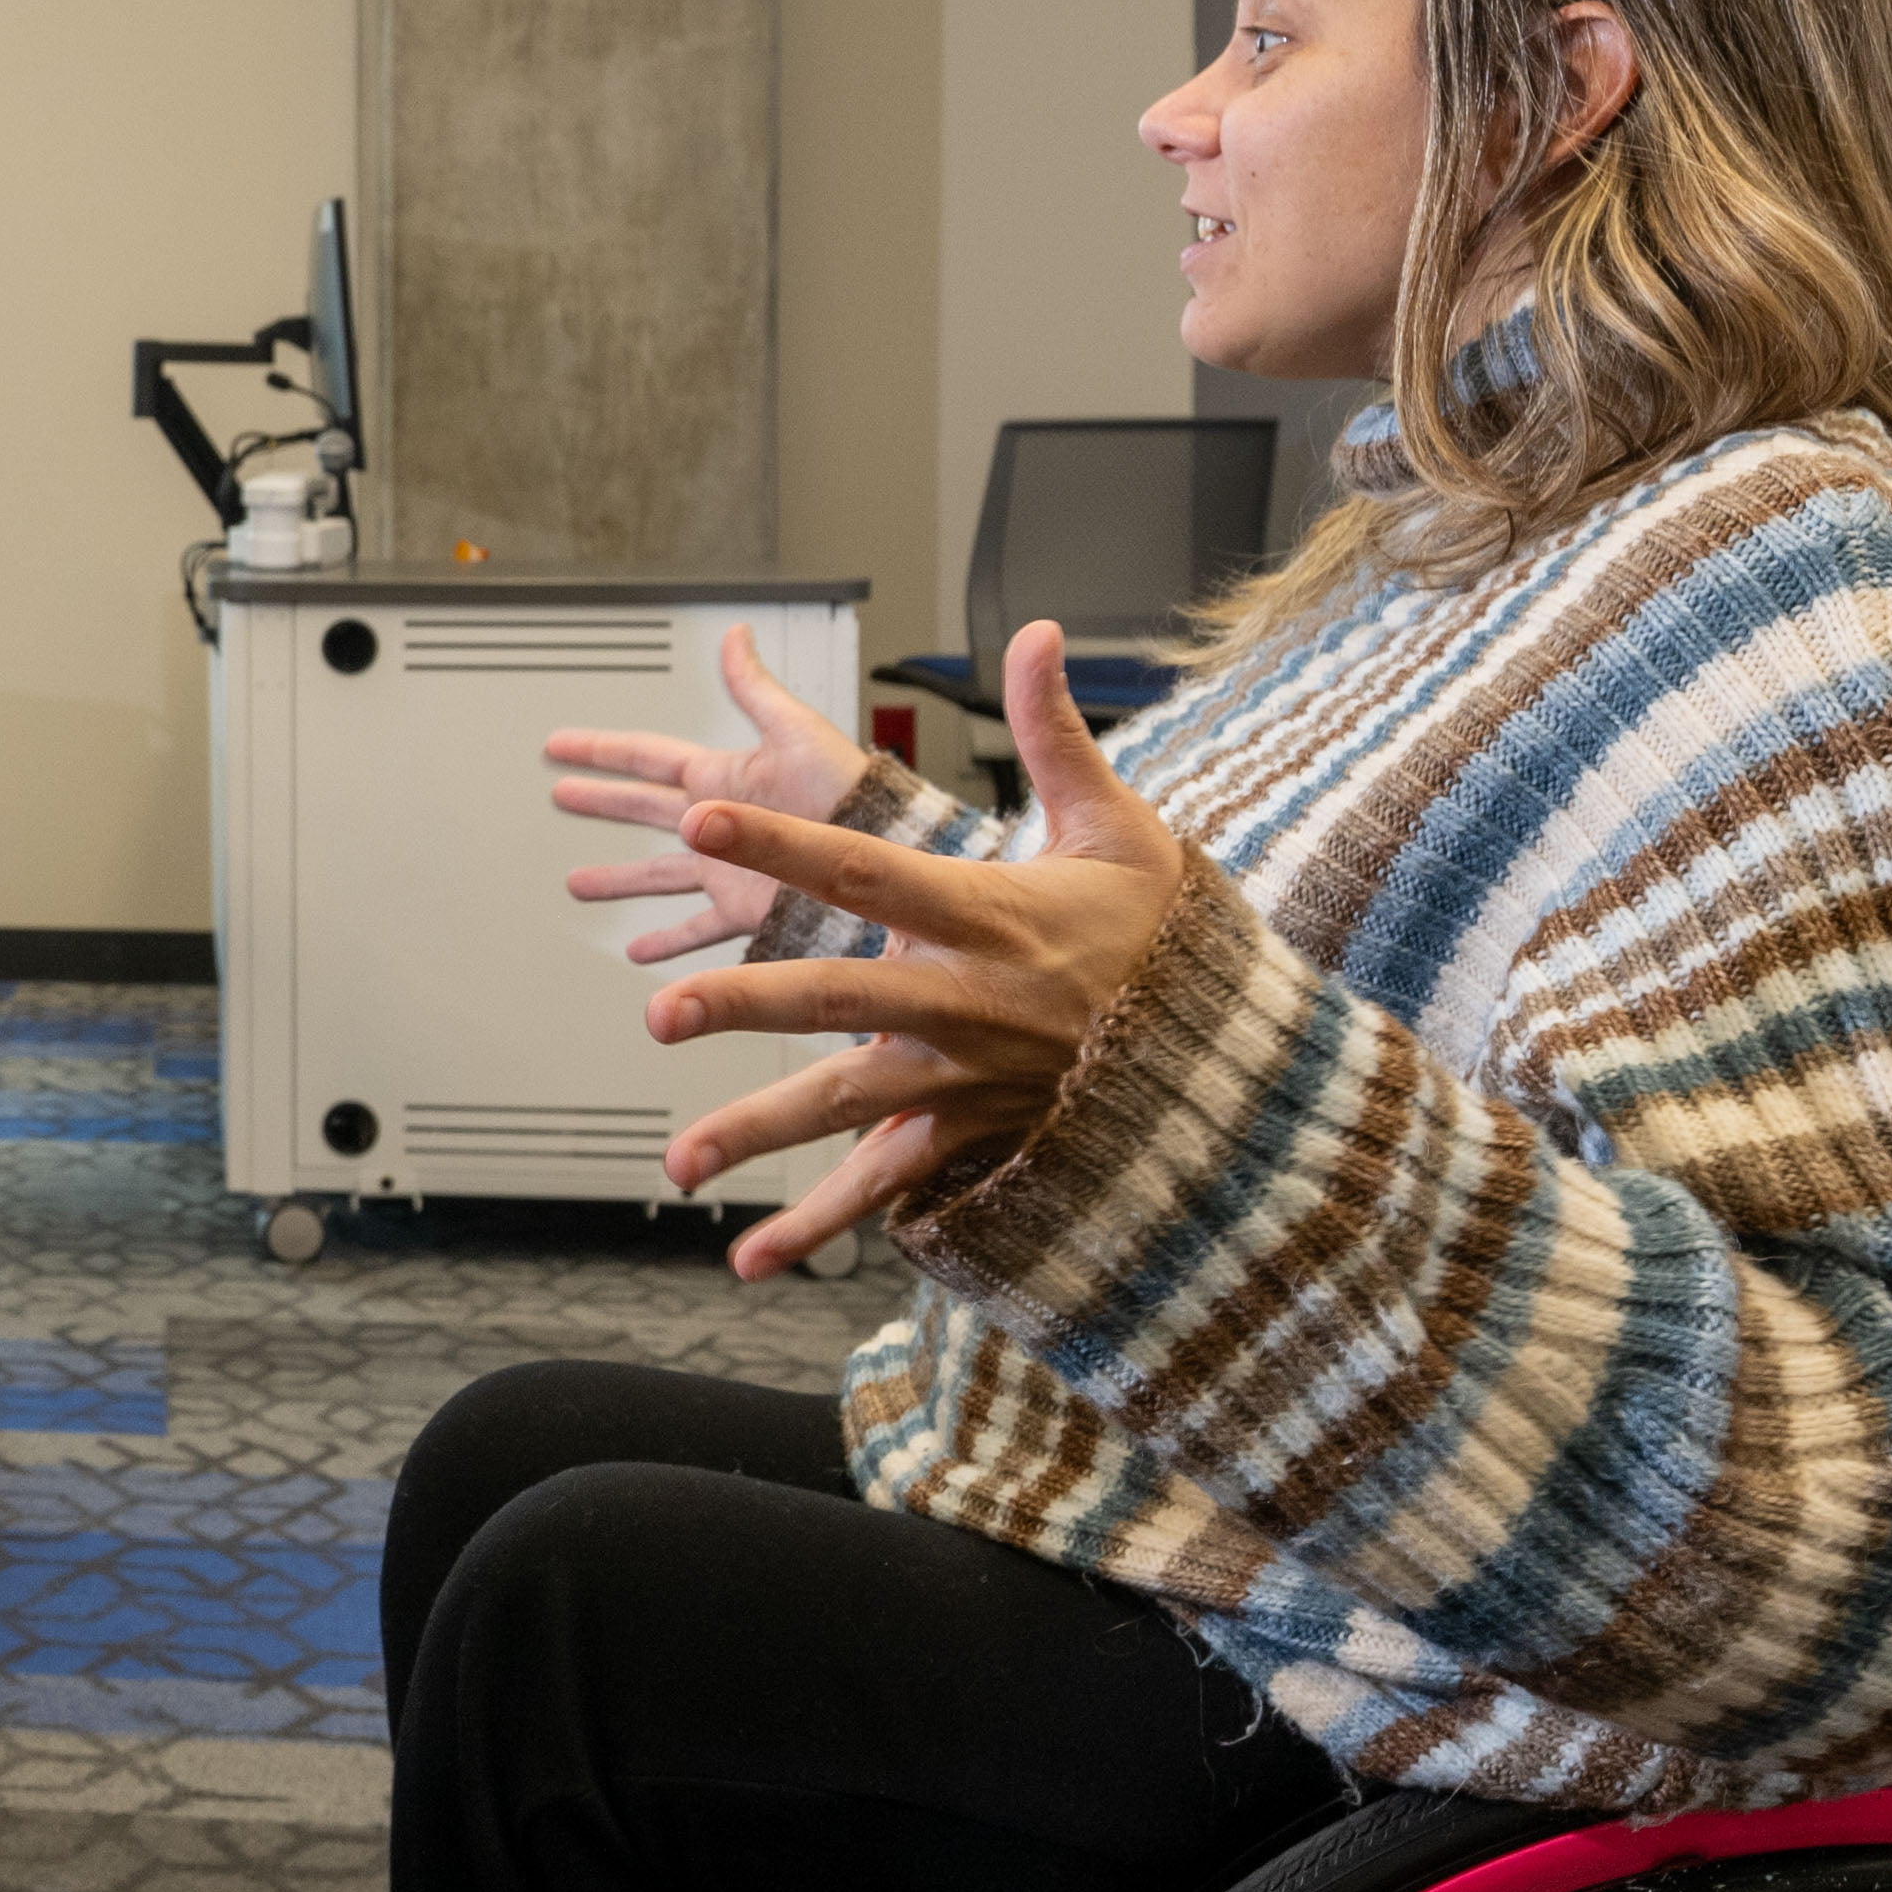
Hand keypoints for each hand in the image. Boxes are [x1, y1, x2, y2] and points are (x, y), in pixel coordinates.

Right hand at [542, 627, 877, 967]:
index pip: (647, 759)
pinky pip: (696, 927)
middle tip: (563, 796)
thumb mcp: (797, 733)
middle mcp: (722, 823)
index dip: (602, 750)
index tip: (561, 746)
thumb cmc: (856, 797)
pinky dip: (668, 939)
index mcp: (725, 778)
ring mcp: (731, 868)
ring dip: (621, 880)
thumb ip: (756, 689)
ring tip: (582, 884)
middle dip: (602, 803)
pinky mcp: (747, 910)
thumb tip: (735, 636)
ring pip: (659, 874)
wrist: (889, 862)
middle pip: (644, 811)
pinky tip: (642, 949)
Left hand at [635, 630, 1193, 1278]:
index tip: (700, 818)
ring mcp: (961, 1078)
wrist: (1228, 1057)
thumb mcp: (1119, 824)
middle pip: (840, 1000)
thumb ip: (1053, 731)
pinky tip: (748, 1259)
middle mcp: (964, 1001)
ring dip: (760, 1133)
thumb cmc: (1155, 931)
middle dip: (750, 1006)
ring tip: (678, 1162)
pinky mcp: (967, 1134)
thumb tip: (1035, 632)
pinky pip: (883, 1188)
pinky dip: (817, 1228)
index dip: (782, 847)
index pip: (865, 870)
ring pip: (848, 1106)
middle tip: (663, 1014)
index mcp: (987, 914)